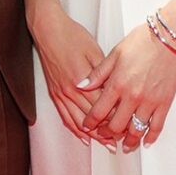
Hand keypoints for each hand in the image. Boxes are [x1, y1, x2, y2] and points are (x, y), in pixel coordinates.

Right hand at [30, 2, 109, 143]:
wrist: (48, 29)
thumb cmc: (71, 35)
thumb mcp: (94, 51)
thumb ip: (103, 74)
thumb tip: (114, 90)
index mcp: (82, 80)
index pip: (102, 106)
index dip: (115, 117)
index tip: (127, 125)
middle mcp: (70, 91)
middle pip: (92, 118)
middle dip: (107, 132)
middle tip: (120, 141)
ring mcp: (60, 93)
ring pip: (78, 122)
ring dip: (93, 136)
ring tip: (106, 145)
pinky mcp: (54, 93)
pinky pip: (65, 117)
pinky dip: (75, 130)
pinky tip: (83, 137)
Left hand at [81, 24, 175, 152]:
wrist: (170, 37)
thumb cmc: (143, 40)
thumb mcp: (115, 53)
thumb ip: (98, 73)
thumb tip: (81, 85)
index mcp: (117, 83)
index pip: (99, 111)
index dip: (90, 121)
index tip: (87, 125)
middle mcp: (132, 96)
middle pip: (116, 126)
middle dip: (107, 133)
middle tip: (104, 135)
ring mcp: (149, 101)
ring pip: (135, 130)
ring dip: (128, 141)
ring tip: (124, 146)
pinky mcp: (165, 102)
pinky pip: (156, 126)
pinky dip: (150, 137)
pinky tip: (146, 142)